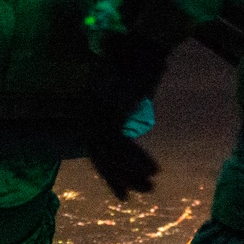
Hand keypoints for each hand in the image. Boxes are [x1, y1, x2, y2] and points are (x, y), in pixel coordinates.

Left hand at [82, 31, 171, 199]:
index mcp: (91, 109)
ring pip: (111, 155)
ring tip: (150, 188)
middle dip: (115, 178)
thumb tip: (133, 124)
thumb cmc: (139, 65)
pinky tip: (154, 170)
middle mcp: (90, 113)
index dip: (108, 172)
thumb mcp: (129, 91)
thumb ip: (126, 110)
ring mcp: (98, 113)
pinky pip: (121, 145)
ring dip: (131, 173)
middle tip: (129, 198)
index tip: (121, 191)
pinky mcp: (112, 111)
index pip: (96, 149)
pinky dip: (136, 159)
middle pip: (99, 156)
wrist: (143, 46)